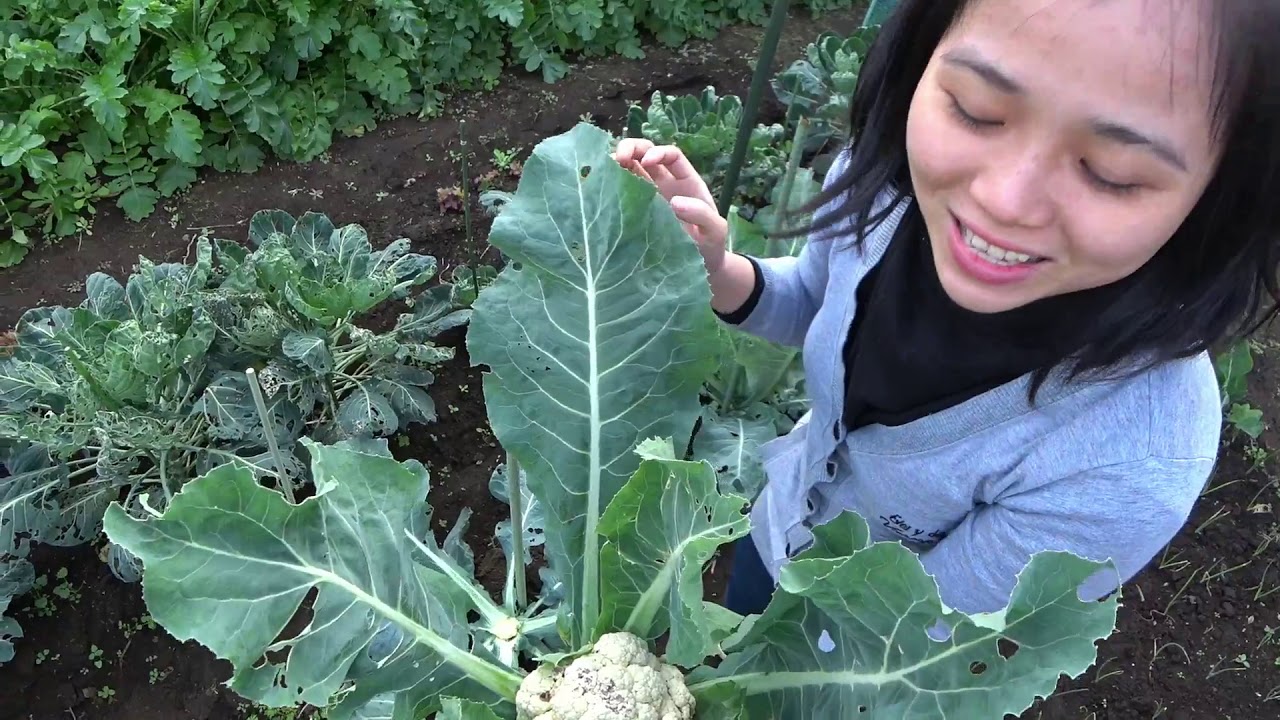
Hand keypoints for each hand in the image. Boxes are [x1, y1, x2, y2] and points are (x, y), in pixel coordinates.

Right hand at [614, 139, 727, 274]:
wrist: (700, 269)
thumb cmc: (710, 246)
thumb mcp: (714, 230)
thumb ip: (702, 215)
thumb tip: (675, 202)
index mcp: (685, 182)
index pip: (671, 156)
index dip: (658, 152)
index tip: (647, 161)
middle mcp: (664, 185)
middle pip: (645, 154)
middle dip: (631, 148)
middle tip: (617, 157)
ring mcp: (648, 198)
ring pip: (630, 170)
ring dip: (616, 163)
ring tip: (604, 168)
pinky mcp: (635, 215)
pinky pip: (621, 195)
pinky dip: (610, 187)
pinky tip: (600, 189)